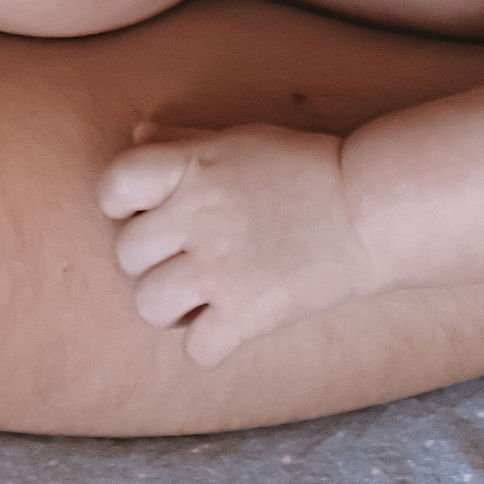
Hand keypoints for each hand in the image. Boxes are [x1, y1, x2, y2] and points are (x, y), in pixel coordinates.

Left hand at [98, 120, 371, 365]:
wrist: (368, 208)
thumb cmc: (303, 169)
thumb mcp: (241, 140)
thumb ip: (184, 140)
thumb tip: (138, 135)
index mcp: (193, 166)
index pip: (114, 185)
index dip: (120, 204)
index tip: (147, 212)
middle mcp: (198, 214)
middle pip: (128, 254)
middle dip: (152, 261)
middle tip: (188, 260)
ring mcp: (220, 267)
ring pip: (149, 305)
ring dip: (171, 307)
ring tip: (202, 297)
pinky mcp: (248, 312)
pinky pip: (196, 349)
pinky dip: (211, 345)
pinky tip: (231, 325)